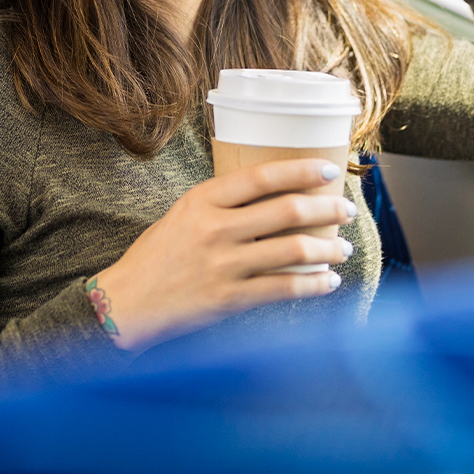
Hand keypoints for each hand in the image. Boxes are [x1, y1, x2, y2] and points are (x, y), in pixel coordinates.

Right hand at [88, 159, 358, 353]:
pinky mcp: (229, 298)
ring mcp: (223, 265)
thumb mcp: (182, 214)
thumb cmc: (156, 256)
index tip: (328, 170)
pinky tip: (329, 282)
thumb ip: (221, 204)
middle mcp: (215, 229)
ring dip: (328, 248)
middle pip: (287, 210)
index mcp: (202, 201)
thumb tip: (274, 195)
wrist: (127, 303)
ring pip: (293, 249)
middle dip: (326, 208)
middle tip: (346, 210)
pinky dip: (314, 285)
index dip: (301, 170)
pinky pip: (284, 288)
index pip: (262, 177)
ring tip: (344, 248)